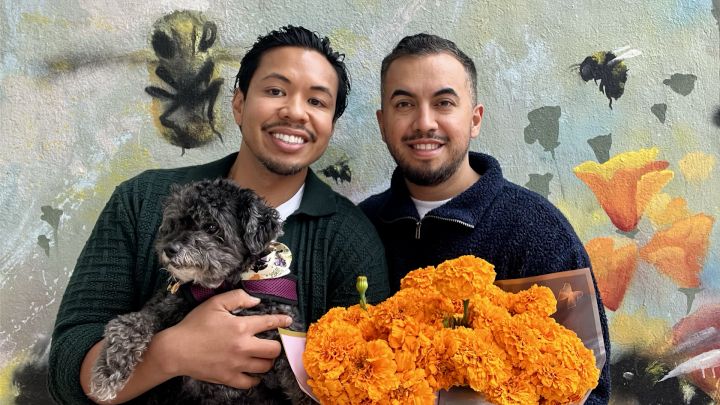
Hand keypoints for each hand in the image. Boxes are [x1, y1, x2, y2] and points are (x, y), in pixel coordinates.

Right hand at [156, 289, 291, 388]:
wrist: (175, 350)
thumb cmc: (194, 325)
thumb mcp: (215, 303)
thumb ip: (238, 297)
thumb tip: (256, 301)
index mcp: (241, 327)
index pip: (269, 323)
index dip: (281, 321)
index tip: (288, 321)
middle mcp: (242, 347)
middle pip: (274, 350)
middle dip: (275, 345)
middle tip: (270, 342)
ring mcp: (236, 365)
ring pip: (265, 367)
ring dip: (267, 361)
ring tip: (262, 357)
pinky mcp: (229, 378)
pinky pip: (250, 383)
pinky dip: (255, 379)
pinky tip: (253, 372)